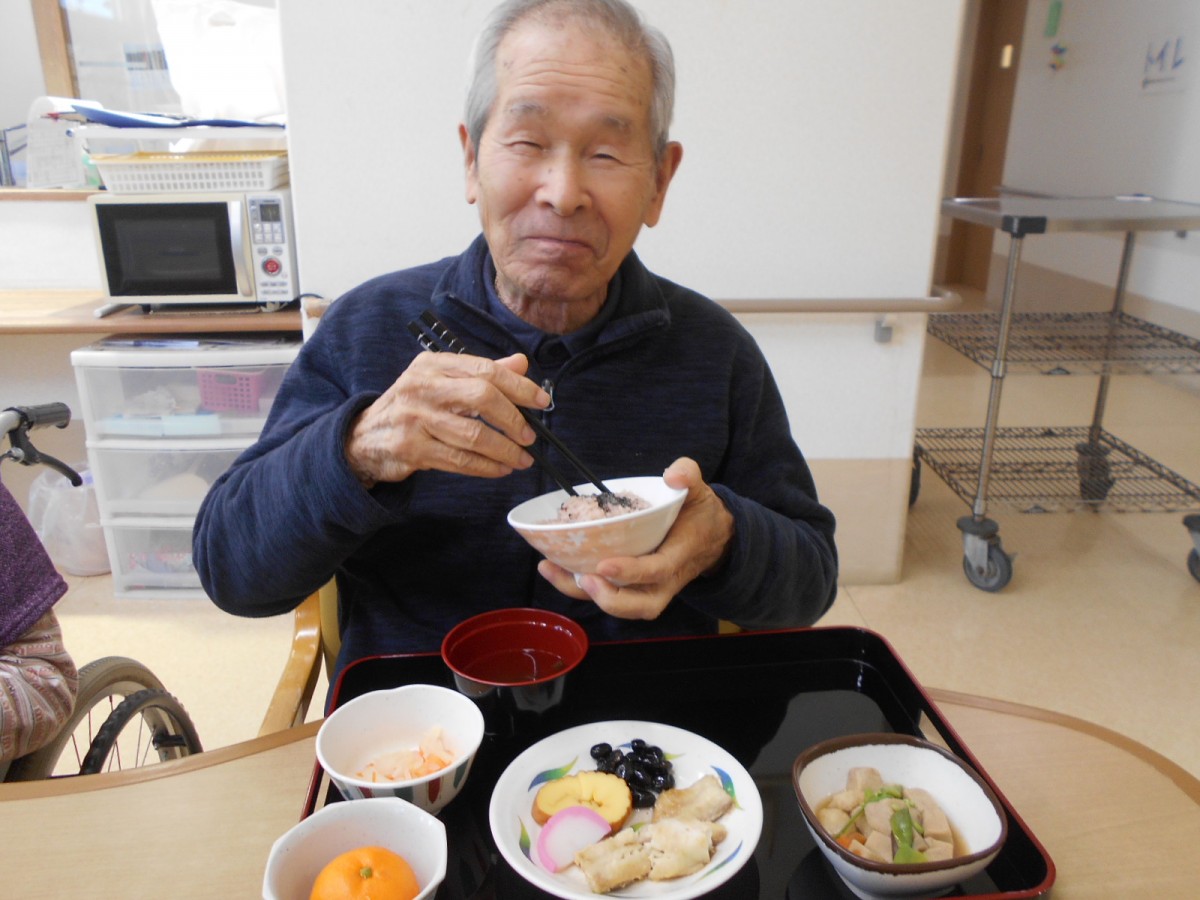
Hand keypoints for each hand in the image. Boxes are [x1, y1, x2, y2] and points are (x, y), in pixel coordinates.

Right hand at [344, 351, 549, 486]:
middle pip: (481, 397)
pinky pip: (459, 460)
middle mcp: (423, 387)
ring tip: (522, 458)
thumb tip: (522, 364)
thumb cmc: (413, 406)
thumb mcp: (441, 380)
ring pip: (473, 435)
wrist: (365, 436)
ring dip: (505, 450)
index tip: (542, 401)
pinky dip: (486, 467)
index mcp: (434, 364)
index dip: (518, 386)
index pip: (485, 370)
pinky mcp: (412, 449)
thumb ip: (481, 372)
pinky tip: (501, 468)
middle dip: (513, 419)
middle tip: (530, 436)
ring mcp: (415, 418)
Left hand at [537, 457, 733, 618]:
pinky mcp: (633, 588)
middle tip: (582, 578)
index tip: (604, 565)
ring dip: (584, 594)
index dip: (632, 572)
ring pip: (621, 606)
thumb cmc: (699, 514)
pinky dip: (578, 587)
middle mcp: (665, 581)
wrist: (712, 539)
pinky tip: (553, 568)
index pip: (658, 570)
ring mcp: (650, 588)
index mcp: (680, 555)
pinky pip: (608, 595)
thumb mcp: (699, 490)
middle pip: (640, 604)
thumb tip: (673, 474)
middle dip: (608, 598)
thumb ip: (689, 475)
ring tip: (552, 570)